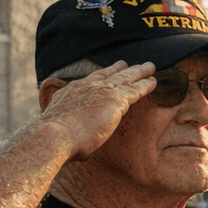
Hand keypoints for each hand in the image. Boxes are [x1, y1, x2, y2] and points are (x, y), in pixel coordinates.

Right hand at [39, 61, 157, 160]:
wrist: (54, 135)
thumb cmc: (54, 140)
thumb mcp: (58, 127)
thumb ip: (70, 128)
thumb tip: (76, 143)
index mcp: (71, 92)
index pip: (90, 80)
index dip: (102, 74)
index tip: (109, 70)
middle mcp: (86, 86)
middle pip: (108, 74)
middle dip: (121, 69)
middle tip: (129, 64)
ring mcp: (102, 91)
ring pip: (125, 78)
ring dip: (139, 72)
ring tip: (149, 67)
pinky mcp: (116, 100)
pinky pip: (135, 90)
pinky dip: (145, 85)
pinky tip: (154, 82)